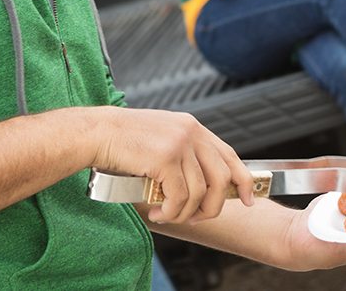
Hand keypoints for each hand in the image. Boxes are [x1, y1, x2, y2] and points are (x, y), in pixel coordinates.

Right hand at [91, 107, 255, 223]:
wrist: (97, 132)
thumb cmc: (124, 139)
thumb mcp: (163, 138)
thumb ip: (185, 153)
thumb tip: (202, 185)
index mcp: (193, 127)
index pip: (230, 155)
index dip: (243, 180)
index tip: (248, 200)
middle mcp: (192, 133)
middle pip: (222, 179)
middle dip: (213, 207)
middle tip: (195, 219)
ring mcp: (180, 144)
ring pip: (200, 193)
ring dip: (185, 213)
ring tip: (167, 215)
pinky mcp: (165, 158)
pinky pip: (180, 197)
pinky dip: (171, 212)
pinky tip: (157, 212)